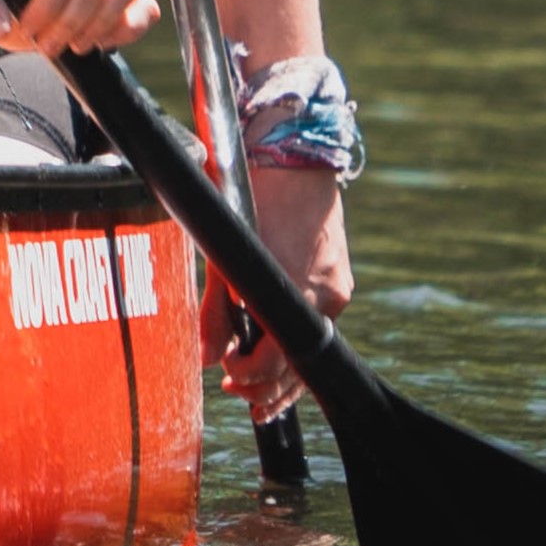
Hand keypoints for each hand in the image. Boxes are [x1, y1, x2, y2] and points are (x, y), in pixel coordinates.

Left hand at [210, 165, 351, 416]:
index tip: (227, 379)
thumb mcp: (220, 251)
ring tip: (257, 390)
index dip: (252, 379)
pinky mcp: (339, 277)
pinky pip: (316, 317)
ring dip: (285, 369)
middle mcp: (324, 295)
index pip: (279, 361)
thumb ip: (214, 309)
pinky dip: (295, 336)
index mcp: (292, 289)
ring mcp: (336, 287)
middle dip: (269, 386)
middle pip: (301, 364)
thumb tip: (205, 359)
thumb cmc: (249, 193)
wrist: (291, 151)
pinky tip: (275, 345)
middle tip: (238, 394)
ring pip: (311, 344)